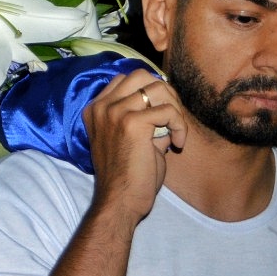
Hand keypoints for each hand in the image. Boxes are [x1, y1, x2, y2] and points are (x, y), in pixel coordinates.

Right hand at [82, 69, 182, 225]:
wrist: (120, 200)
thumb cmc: (128, 175)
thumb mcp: (128, 139)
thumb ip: (141, 118)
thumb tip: (168, 104)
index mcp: (96, 109)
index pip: (126, 79)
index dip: (151, 92)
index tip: (163, 114)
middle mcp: (102, 106)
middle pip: (142, 75)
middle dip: (165, 93)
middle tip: (173, 118)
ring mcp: (115, 112)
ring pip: (158, 88)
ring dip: (175, 109)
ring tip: (176, 132)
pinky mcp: (132, 123)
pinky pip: (168, 111)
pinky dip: (180, 126)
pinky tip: (178, 144)